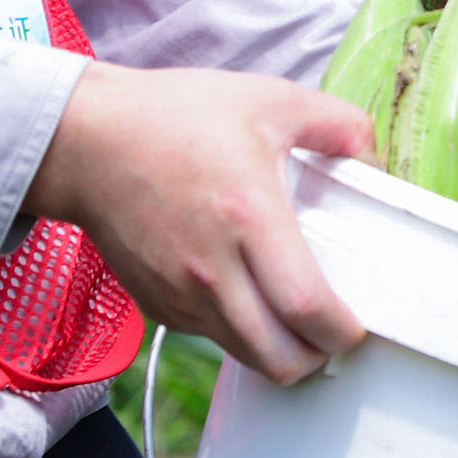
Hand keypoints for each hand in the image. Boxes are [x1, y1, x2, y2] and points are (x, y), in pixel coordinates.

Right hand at [21, 64, 369, 382]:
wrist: (85, 141)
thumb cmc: (171, 117)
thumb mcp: (268, 100)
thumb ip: (336, 123)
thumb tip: (372, 154)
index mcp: (248, 217)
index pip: (306, 307)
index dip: (343, 331)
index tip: (357, 324)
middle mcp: (213, 269)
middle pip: (279, 358)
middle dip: (317, 356)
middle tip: (331, 329)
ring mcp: (180, 294)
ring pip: (245, 357)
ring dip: (278, 350)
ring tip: (293, 317)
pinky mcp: (156, 304)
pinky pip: (210, 338)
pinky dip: (238, 332)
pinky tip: (246, 294)